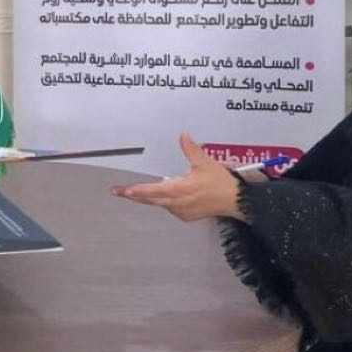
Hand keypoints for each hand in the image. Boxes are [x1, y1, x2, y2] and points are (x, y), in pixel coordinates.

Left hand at [110, 133, 245, 221]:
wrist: (235, 201)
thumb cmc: (221, 184)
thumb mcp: (205, 162)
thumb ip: (191, 149)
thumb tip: (183, 135)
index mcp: (181, 189)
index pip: (154, 191)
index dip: (139, 191)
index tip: (125, 190)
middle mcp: (178, 203)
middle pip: (150, 199)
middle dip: (133, 195)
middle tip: (117, 191)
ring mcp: (181, 211)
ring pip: (159, 203)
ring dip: (149, 197)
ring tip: (135, 191)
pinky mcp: (186, 216)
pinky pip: (169, 207)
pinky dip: (164, 201)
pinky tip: (166, 195)